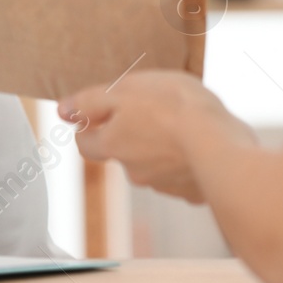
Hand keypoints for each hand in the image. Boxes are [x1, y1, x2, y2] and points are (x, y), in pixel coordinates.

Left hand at [60, 70, 253, 203]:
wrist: (220, 146)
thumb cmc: (174, 108)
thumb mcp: (126, 90)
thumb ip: (91, 101)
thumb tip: (62, 110)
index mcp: (113, 145)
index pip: (85, 143)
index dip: (89, 127)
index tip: (102, 112)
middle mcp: (133, 171)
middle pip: (123, 153)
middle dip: (133, 134)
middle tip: (155, 110)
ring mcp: (164, 185)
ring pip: (155, 164)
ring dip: (163, 148)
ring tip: (186, 124)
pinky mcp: (192, 193)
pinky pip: (185, 176)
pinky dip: (190, 162)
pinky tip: (206, 144)